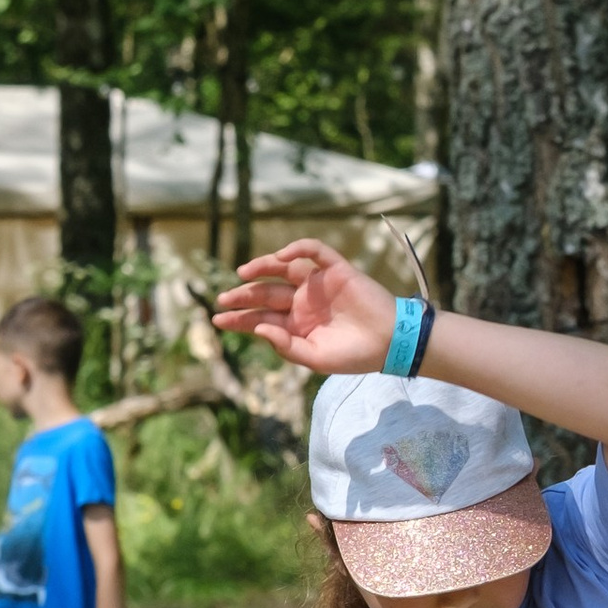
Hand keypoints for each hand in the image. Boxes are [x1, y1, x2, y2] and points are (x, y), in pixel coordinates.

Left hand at [212, 242, 396, 377]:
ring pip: (283, 269)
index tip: (217, 320)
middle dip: (243, 295)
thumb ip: (287, 346)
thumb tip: (259, 328)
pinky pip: (313, 252)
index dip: (238, 318)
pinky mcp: (336, 270)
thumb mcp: (315, 358)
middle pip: (265, 293)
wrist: (391, 342)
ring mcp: (318, 284)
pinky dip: (297, 249)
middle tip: (223, 299)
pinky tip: (281, 257)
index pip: (261, 317)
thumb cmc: (355, 355)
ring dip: (262, 267)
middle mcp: (302, 302)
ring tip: (242, 273)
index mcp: (296, 325)